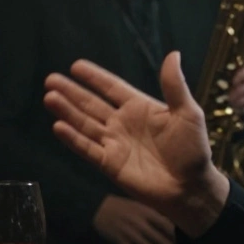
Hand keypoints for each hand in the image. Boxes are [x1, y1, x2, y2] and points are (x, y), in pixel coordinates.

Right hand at [44, 53, 229, 236]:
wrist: (191, 188)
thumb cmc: (193, 150)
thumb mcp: (188, 113)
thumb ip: (175, 86)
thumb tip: (174, 54)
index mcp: (139, 107)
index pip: (112, 88)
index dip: (95, 78)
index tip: (76, 66)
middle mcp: (122, 123)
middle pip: (91, 104)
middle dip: (71, 92)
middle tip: (51, 79)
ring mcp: (114, 144)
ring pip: (85, 124)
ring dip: (67, 112)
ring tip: (50, 97)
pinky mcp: (110, 164)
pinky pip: (88, 149)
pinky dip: (73, 139)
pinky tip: (58, 127)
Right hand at [93, 195, 175, 243]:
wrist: (99, 208)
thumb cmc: (121, 206)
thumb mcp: (138, 206)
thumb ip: (152, 214)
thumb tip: (168, 224)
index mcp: (146, 212)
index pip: (165, 225)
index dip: (174, 235)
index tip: (180, 242)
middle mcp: (140, 223)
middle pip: (159, 239)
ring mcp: (130, 233)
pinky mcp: (121, 242)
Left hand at [227, 59, 243, 114]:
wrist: (228, 93)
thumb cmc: (225, 79)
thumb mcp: (224, 73)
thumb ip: (225, 74)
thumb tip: (222, 81)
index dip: (243, 75)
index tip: (233, 82)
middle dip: (241, 91)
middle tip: (230, 96)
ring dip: (243, 100)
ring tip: (231, 104)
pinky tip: (237, 110)